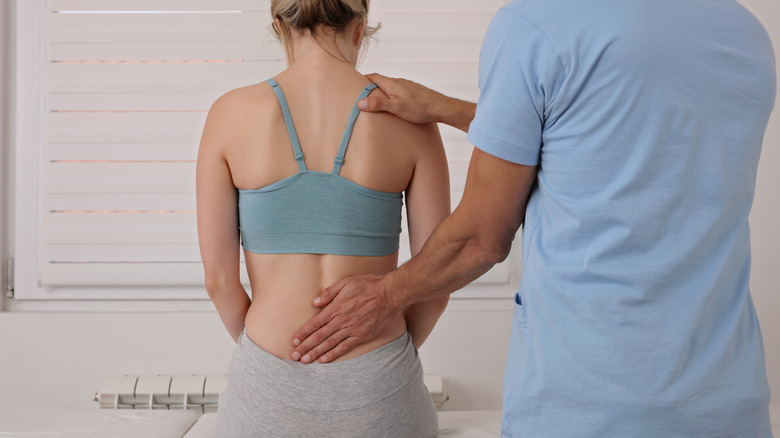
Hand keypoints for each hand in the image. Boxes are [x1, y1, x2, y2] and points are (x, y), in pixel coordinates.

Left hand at [289, 272, 403, 363]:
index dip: (303, 333)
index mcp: (336, 307)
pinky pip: (345, 347)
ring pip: (329, 344)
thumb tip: (315, 302)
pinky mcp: (362, 335)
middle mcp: (342, 320)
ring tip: (304, 360)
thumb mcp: (346, 282)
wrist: (390, 293)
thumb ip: (329, 292)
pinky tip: (324, 360)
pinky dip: (333, 354)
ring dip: (315, 353)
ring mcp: (352, 329)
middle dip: (305, 347)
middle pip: (319, 336)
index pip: (315, 323)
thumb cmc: (369, 285)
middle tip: (294, 356)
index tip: (293, 341)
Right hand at [358, 73, 441, 123]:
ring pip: (389, 88)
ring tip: (376, 104)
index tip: (353, 86)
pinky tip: (393, 107)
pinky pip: (398, 92)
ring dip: (381, 93)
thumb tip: (360, 102)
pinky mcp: (413, 93)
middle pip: (380, 82)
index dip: (362, 80)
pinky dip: (391, 97)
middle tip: (362, 97)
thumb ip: (379, 104)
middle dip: (370, 88)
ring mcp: (406, 87)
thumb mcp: (397, 108)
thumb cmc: (420, 108)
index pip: (373, 77)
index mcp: (392, 83)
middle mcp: (399, 82)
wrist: (441, 108)